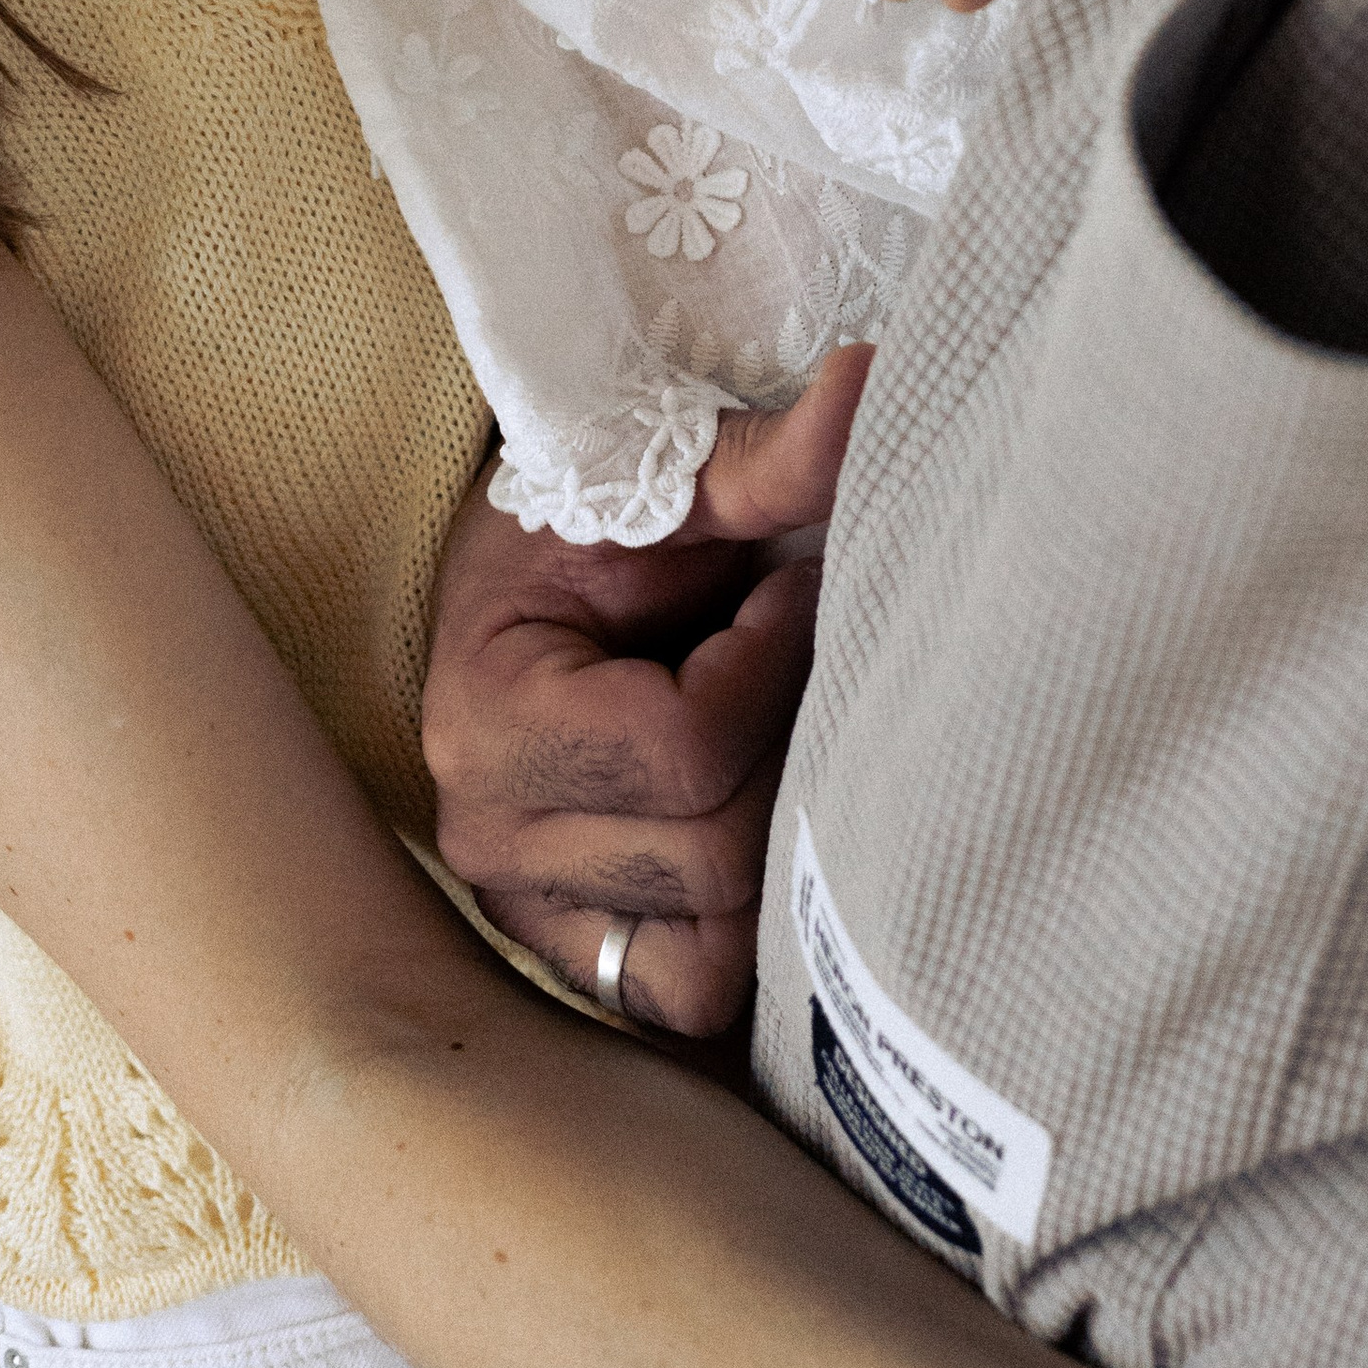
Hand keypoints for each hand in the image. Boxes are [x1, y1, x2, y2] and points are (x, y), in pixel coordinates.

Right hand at [422, 349, 869, 1038]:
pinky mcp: (572, 955)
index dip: (770, 664)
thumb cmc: (592, 527)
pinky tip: (757, 822)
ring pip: (719, 930)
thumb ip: (767, 458)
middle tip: (796, 659)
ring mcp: (526, 910)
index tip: (782, 590)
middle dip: (787, 740)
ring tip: (771, 731)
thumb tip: (878, 377)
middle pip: (715, 848)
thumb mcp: (663, 487)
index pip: (688, 747)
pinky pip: (689, 991)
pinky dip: (744, 926)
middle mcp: (489, 837)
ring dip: (776, 826)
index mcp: (491, 720)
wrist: (530, 586)